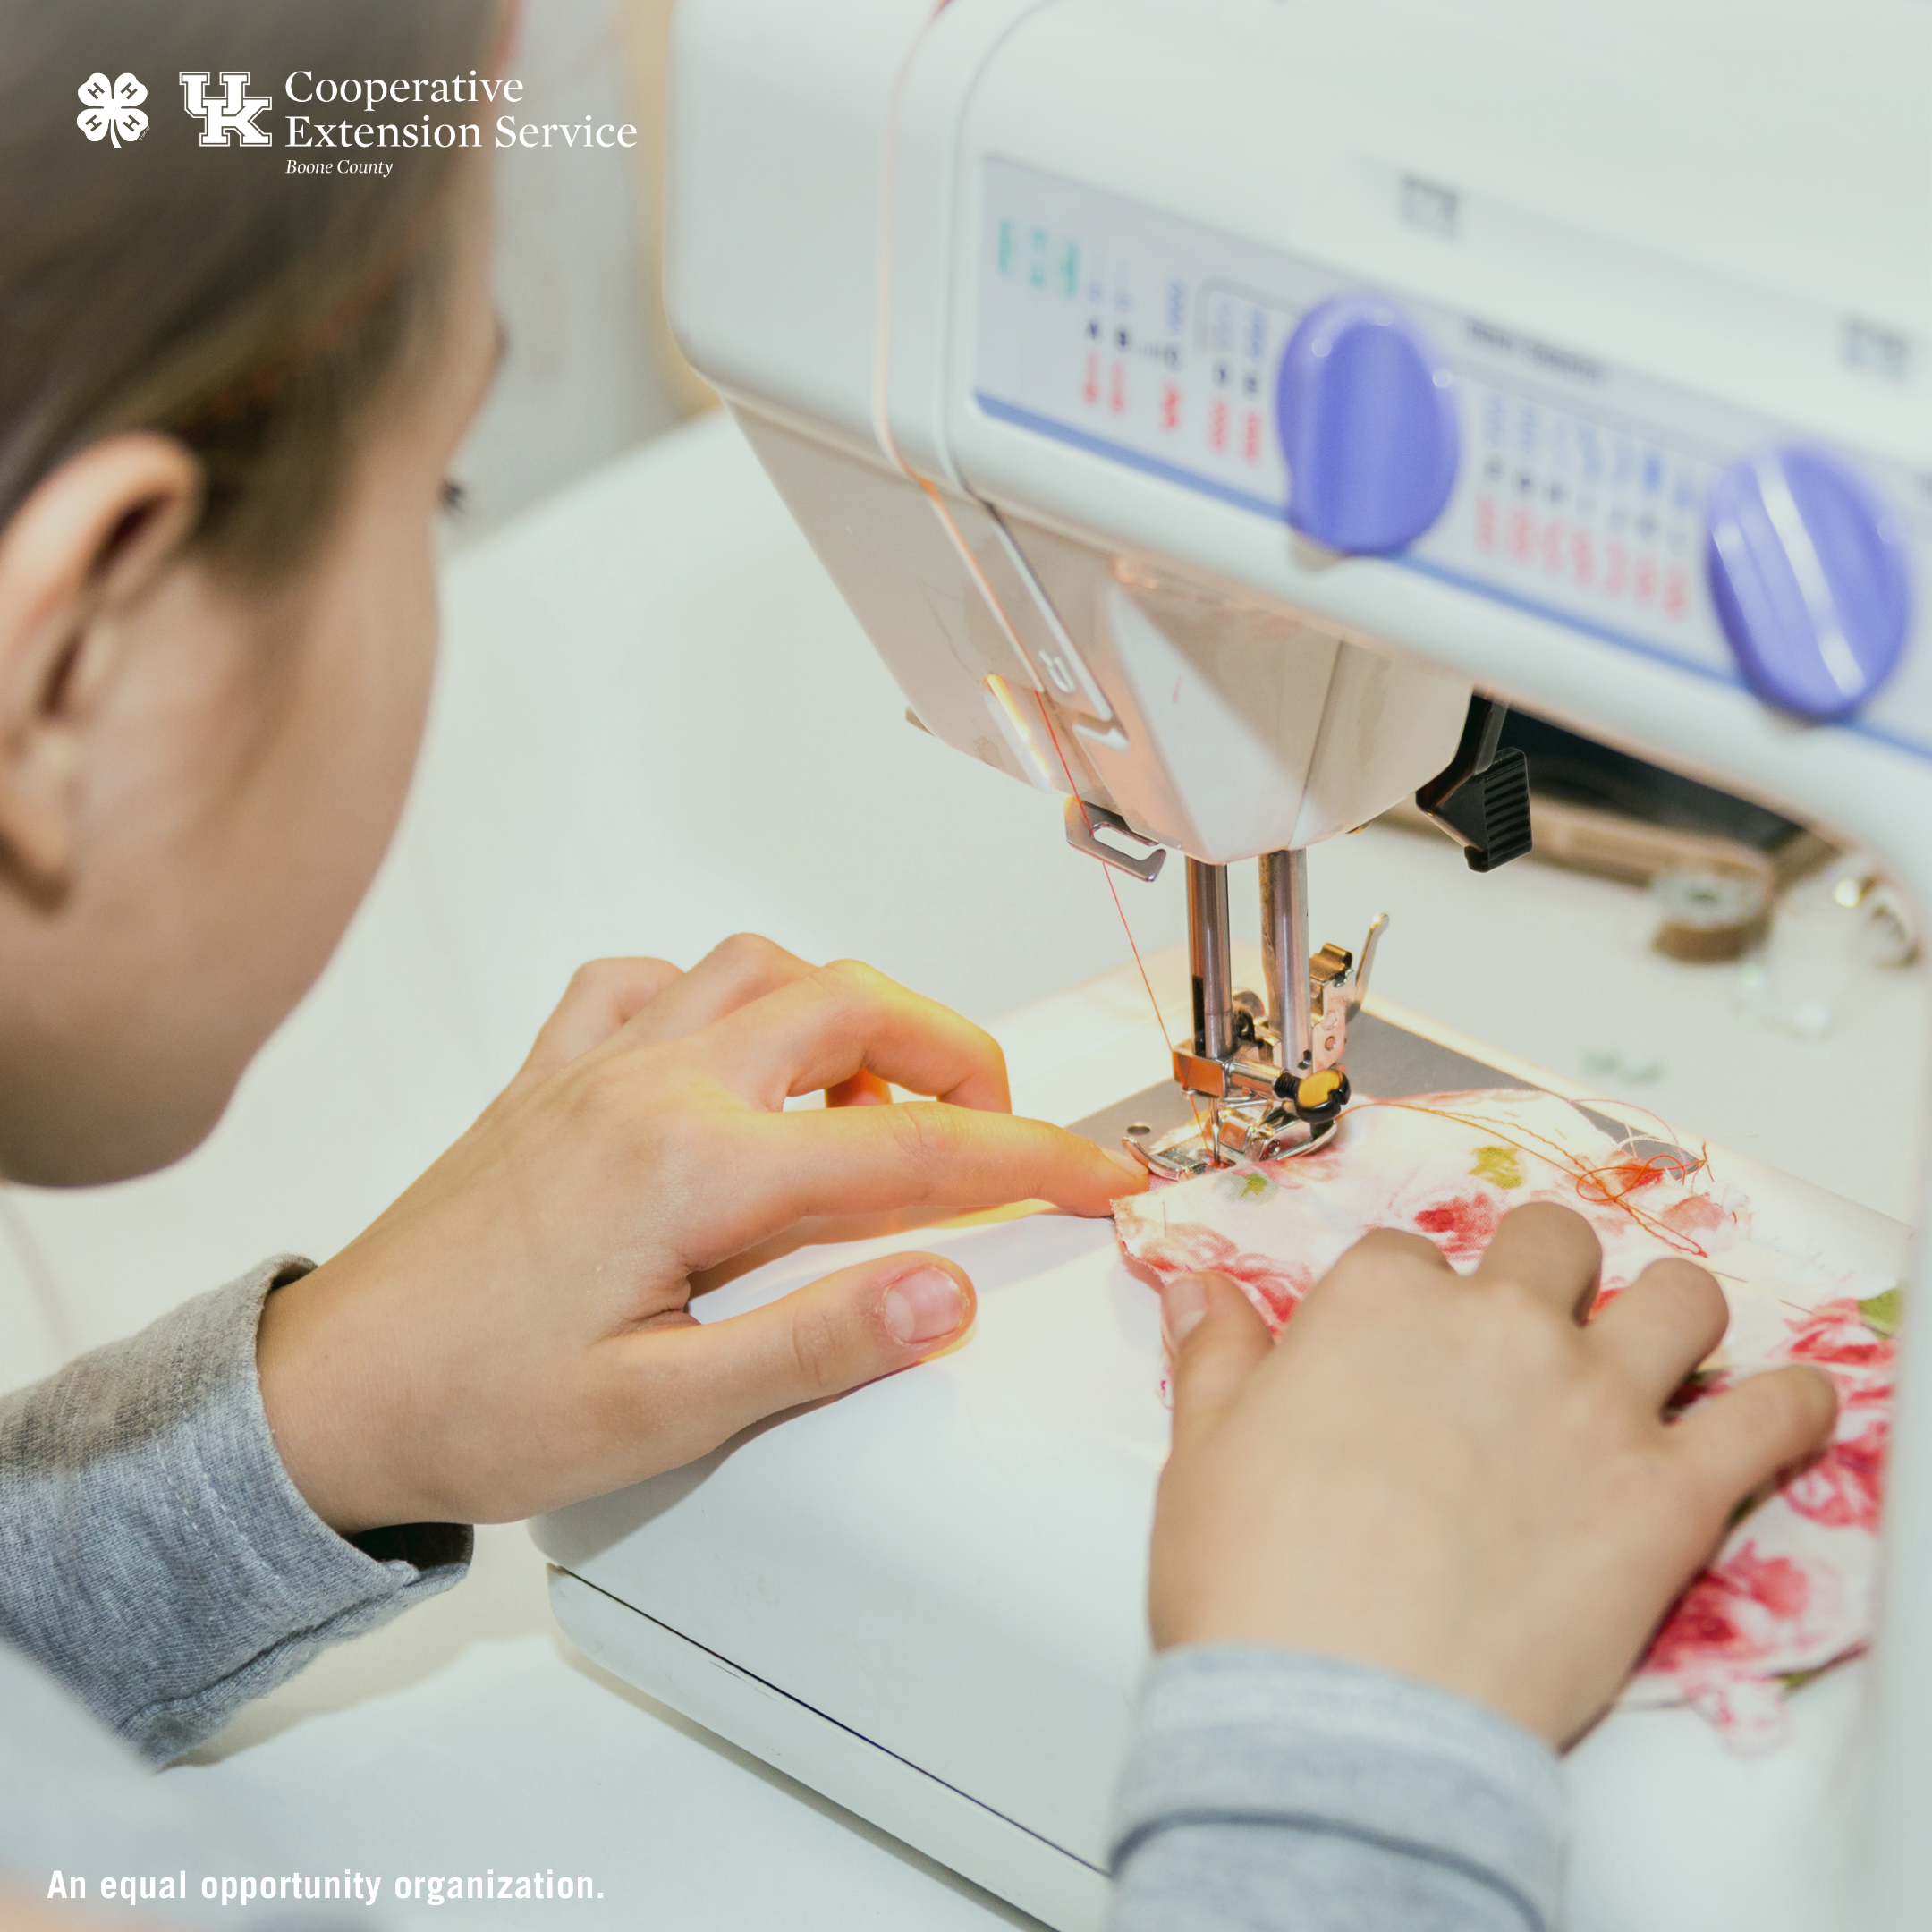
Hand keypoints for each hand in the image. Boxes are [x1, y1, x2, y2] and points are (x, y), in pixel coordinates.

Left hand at [258, 935, 1144, 1531]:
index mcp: (692, 1168)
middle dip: (959, 1053)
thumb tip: (943, 1291)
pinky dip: (714, 995)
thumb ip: (815, 1347)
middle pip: (854, 1008)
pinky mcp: (552, 1075)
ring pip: (758, 967)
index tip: (1099, 1175)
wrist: (329, 1399)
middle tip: (1001, 1128)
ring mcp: (597, 1067)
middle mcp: (651, 1088)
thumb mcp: (659, 1417)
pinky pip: (644, 981)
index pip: (913, 1148)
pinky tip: (732, 1056)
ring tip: (883, 1090)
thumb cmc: (473, 1409)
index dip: (1030, 1158)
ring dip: (847, 1008)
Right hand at [1148, 1202, 1836, 1745]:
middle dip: (1543, 1269)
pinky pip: (1771, 1417)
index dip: (1408, 1301)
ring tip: (1660, 1340)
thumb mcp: (1208, 1450)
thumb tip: (1197, 1290)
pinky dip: (1790, 1404)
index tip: (1405, 1345)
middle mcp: (1499, 1329)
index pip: (1407, 1259)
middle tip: (1532, 1322)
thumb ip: (1217, 1354)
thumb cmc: (1260, 1585)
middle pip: (1552, 1244)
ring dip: (1672, 1310)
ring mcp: (1594, 1404)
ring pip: (1680, 1298)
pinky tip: (1783, 1406)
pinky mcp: (1671, 1495)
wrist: (1342, 1714)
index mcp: (1383, 1307)